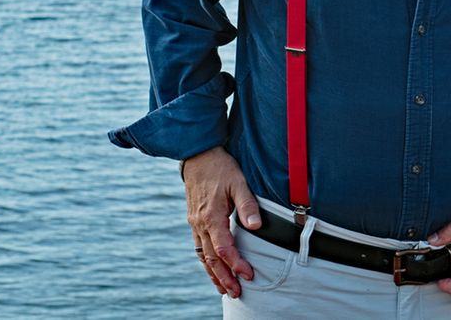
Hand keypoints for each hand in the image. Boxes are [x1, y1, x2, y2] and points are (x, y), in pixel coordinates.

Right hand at [184, 146, 261, 298]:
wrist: (198, 157)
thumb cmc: (221, 168)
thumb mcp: (239, 182)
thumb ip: (248, 205)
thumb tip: (256, 227)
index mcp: (211, 216)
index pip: (224, 248)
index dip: (236, 263)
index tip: (249, 274)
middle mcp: (200, 224)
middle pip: (211, 258)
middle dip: (224, 277)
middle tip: (236, 293)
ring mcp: (195, 224)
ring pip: (202, 256)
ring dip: (213, 274)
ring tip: (224, 290)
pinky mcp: (194, 222)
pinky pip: (198, 247)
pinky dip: (206, 262)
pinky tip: (213, 269)